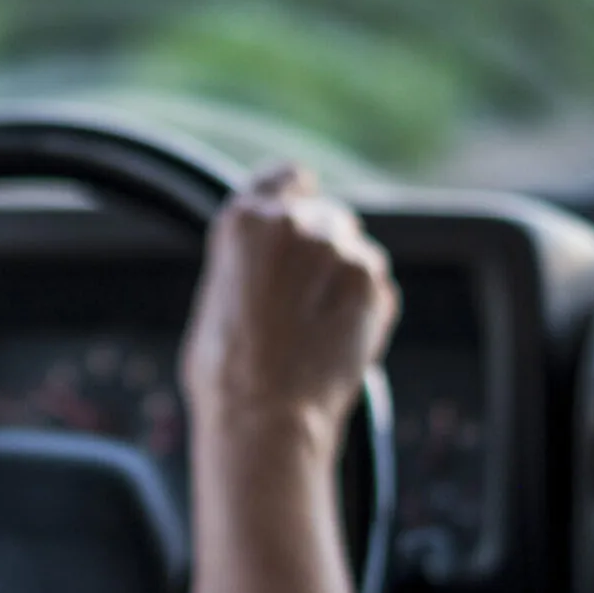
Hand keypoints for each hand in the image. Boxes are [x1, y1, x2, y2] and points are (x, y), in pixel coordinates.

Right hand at [180, 166, 397, 437]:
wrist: (264, 414)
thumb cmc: (226, 373)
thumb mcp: (217, 298)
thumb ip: (249, 264)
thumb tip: (268, 266)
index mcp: (243, 221)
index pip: (286, 178)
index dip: (299, 190)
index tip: (308, 199)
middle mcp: (292, 222)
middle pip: (329, 216)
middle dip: (326, 249)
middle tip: (309, 301)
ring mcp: (336, 247)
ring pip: (357, 252)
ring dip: (347, 281)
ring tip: (320, 331)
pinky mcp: (369, 280)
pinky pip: (376, 285)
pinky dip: (366, 308)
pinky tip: (340, 341)